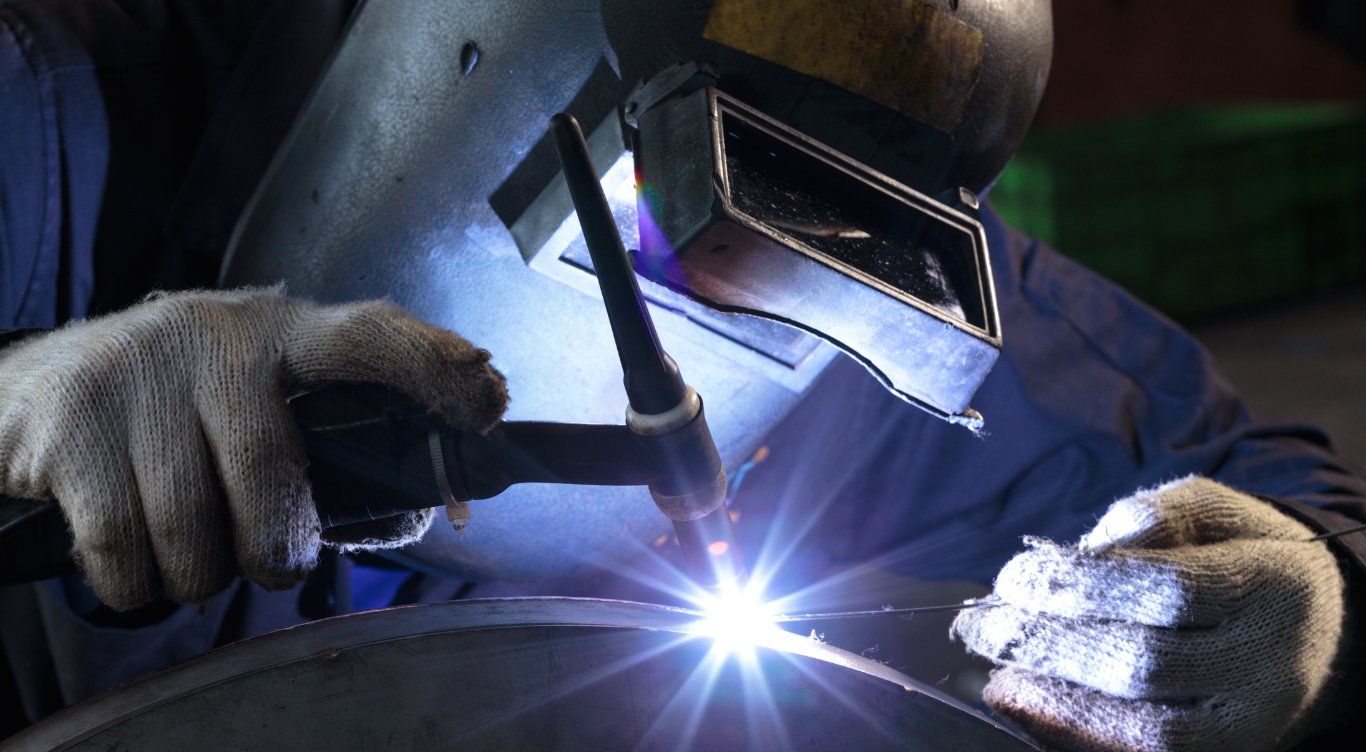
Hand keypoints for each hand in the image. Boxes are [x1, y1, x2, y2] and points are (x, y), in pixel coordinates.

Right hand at [0, 288, 506, 609]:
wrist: (27, 390)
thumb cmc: (172, 414)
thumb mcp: (252, 405)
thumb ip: (326, 451)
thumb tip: (417, 510)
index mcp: (281, 335)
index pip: (370, 335)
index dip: (432, 367)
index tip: (486, 402)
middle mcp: (216, 340)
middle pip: (273, 481)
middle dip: (274, 552)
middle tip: (266, 560)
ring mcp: (139, 373)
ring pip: (193, 532)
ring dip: (196, 574)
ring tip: (186, 551)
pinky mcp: (73, 423)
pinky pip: (124, 552)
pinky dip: (135, 583)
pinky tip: (132, 552)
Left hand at [952, 477, 1344, 751]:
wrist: (1317, 626)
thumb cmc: (1239, 553)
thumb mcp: (1210, 511)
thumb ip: (1145, 517)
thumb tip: (1072, 552)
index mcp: (1268, 585)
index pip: (1165, 591)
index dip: (1077, 586)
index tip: (1010, 579)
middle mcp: (1265, 662)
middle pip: (1144, 663)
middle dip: (1046, 644)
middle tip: (981, 627)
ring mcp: (1248, 721)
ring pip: (1145, 726)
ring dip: (1054, 696)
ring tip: (994, 667)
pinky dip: (1075, 732)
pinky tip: (1024, 702)